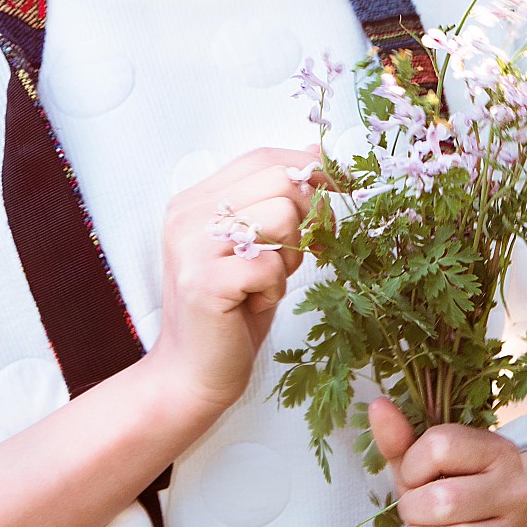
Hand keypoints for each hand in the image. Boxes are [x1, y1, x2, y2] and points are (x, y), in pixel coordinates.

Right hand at [150, 146, 325, 425]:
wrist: (192, 373)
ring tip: (267, 282)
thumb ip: (275, 201)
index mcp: (196, 200)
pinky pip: (270, 266)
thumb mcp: (258, 247)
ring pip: (282, 217)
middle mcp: (188, 215)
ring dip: (290, 256)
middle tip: (301, 253)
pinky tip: (254, 303)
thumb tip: (314, 153)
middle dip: (309, 216)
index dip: (308, 169)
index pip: (263, 158)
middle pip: (279, 180)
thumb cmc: (231, 311)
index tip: (338, 190)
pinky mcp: (203, 282)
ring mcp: (192, 247)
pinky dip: (275, 288)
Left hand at [369, 399, 526, 526]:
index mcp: (498, 451)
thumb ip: (401, 437)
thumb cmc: (458, 483)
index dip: (412, 464)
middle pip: (444, 501)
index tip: (414, 475)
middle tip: (414, 510)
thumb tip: (376, 406)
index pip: (440, 447)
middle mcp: (516, 491)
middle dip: (412, 509)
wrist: (509, 521)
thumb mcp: (429, 458)